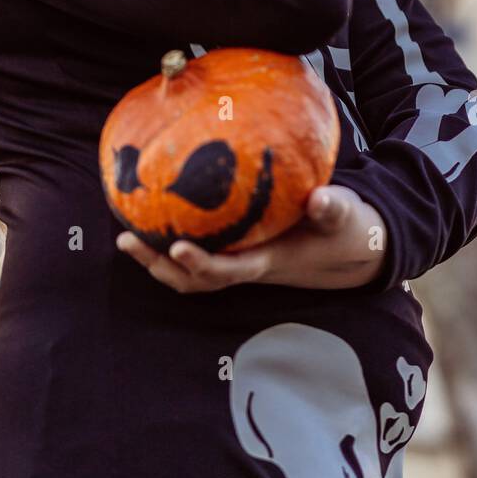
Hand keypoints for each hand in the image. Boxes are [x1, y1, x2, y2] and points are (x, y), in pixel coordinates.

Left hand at [115, 185, 389, 293]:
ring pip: (192, 275)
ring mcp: (241, 263)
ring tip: (127, 238)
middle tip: (127, 240)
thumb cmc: (346, 228)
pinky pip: (198, 258)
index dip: (202, 263)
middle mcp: (249, 267)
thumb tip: (319, 198)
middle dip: (161, 265)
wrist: (350, 245)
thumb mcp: (346, 216)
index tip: (177, 246)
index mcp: (271, 260)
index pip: (230, 269)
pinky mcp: (239, 254)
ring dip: (158, 262)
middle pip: (197, 280)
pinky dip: (172, 250)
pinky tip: (155, 226)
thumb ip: (334, 207)